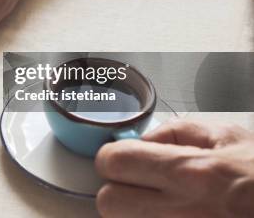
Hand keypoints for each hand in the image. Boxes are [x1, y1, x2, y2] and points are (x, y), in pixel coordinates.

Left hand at [95, 120, 253, 216]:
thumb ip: (181, 132)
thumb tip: (145, 138)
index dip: (111, 158)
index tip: (120, 159)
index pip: (115, 162)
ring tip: (161, 205)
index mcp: (191, 172)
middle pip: (108, 203)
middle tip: (135, 186)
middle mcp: (182, 211)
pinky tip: (178, 217)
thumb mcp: (232, 138)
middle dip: (115, 191)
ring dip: (134, 214)